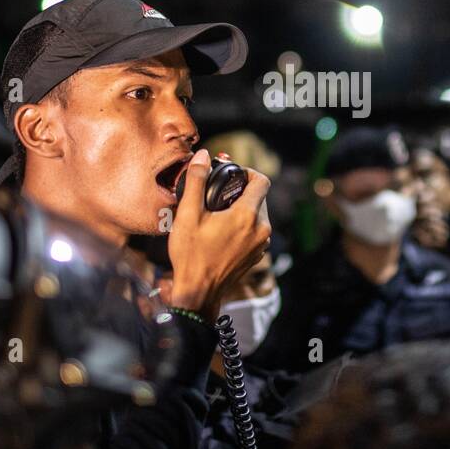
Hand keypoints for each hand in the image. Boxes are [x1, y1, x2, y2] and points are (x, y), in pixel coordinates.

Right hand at [165, 149, 270, 320]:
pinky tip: (222, 231)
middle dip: (241, 190)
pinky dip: (243, 225)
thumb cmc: (191, 255)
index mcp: (247, 216)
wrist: (198, 293)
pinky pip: (255, 231)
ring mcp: (261, 244)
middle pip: (260, 196)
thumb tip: (202, 155)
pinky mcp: (257, 255)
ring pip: (258, 214)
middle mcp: (261, 229)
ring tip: (217, 212)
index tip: (230, 174)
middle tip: (218, 193)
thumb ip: (196, 181)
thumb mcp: (188, 215)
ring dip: (242, 208)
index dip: (247, 171)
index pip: (262, 180)